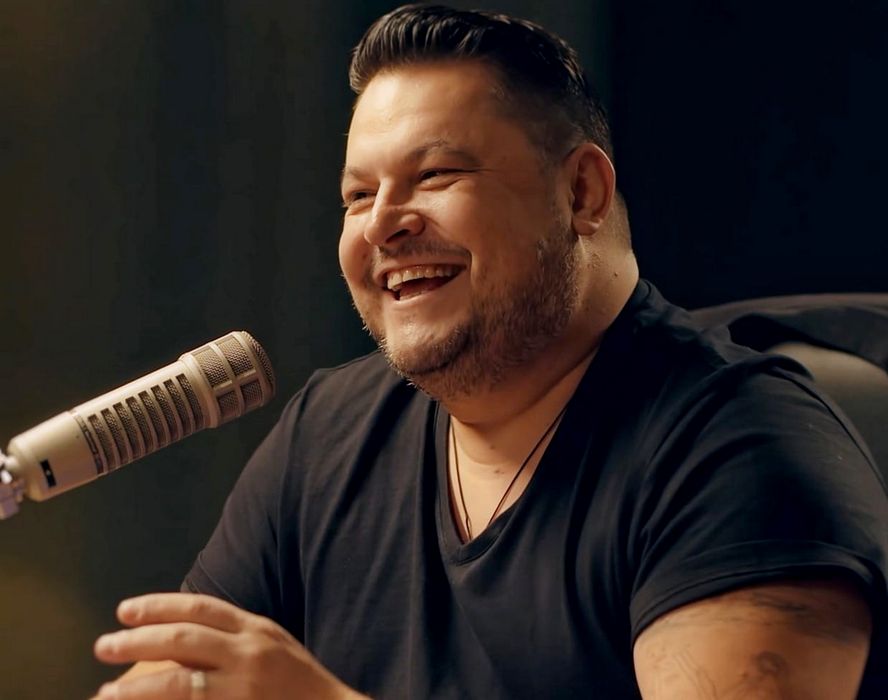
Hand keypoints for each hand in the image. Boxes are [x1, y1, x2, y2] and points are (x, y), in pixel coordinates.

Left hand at [91, 593, 365, 699]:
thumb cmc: (298, 682)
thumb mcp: (271, 644)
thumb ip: (235, 635)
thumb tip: (183, 630)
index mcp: (255, 628)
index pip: (199, 607)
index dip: (159, 606)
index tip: (124, 611)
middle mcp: (248, 653)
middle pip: (183, 639)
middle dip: (137, 640)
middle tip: (104, 645)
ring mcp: (244, 688)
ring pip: (178, 683)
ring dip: (135, 689)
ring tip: (103, 694)